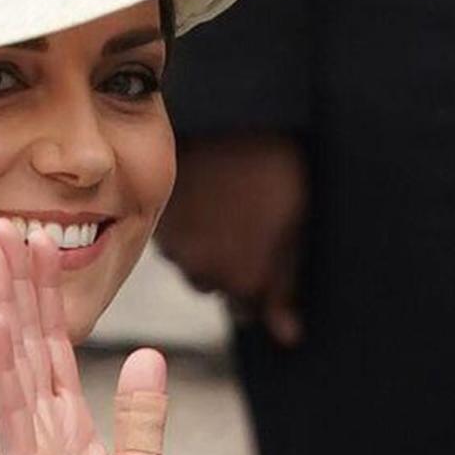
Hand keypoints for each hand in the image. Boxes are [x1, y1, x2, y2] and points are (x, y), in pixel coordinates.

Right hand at [0, 218, 168, 454]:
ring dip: (1, 305)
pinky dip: (5, 364)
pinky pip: (12, 410)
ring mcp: (30, 449)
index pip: (52, 346)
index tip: (35, 242)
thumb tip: (148, 355)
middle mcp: (40, 429)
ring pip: (12, 362)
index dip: (44, 294)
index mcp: (67, 426)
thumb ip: (140, 415)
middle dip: (13, 283)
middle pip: (25, 341)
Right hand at [155, 131, 307, 345]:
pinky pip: (177, 243)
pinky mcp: (159, 225)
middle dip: (234, 268)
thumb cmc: (271, 168)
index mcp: (244, 280)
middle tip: (251, 225)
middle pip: (221, 289)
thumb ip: (287, 286)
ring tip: (228, 208)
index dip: (265, 285)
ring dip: (210, 249)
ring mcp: (177, 251)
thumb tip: (287, 337)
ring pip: (197, 266)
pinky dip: (190, 230)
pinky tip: (207, 200)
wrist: (224, 117)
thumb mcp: (295, 226)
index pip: (253, 310)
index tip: (272, 255)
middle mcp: (204, 275)